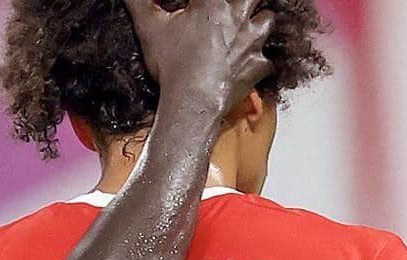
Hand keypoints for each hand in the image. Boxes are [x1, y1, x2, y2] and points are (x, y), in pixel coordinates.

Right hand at [125, 0, 275, 114]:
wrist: (191, 102)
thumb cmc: (172, 65)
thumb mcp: (149, 28)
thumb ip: (139, 3)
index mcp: (213, 3)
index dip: (207, 2)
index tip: (200, 8)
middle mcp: (238, 16)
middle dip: (244, 1)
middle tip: (232, 9)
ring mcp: (252, 41)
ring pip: (268, 19)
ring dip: (259, 22)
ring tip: (246, 29)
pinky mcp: (258, 66)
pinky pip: (267, 60)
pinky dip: (259, 61)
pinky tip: (248, 64)